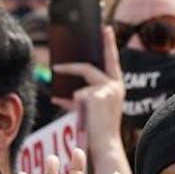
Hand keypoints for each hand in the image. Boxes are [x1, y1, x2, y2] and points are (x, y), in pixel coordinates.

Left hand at [53, 26, 127, 168]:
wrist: (105, 144)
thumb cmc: (98, 130)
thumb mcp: (93, 109)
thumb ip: (84, 96)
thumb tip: (63, 92)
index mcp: (117, 88)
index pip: (112, 61)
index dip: (108, 44)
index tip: (105, 29)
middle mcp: (115, 86)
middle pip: (89, 69)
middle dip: (71, 67)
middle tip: (56, 66)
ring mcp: (107, 89)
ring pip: (81, 90)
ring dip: (75, 102)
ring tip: (80, 110)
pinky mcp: (96, 95)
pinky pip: (77, 98)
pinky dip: (73, 107)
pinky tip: (80, 115)